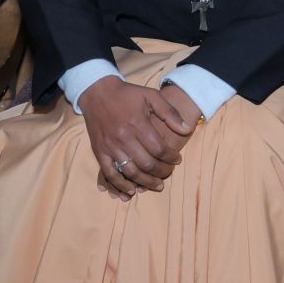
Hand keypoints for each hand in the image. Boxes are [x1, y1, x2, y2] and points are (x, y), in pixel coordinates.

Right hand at [77, 77, 199, 196]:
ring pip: (131, 172)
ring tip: (157, 185)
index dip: (171, 157)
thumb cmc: (127, 94)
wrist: (97, 92)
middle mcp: (123, 137)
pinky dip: (120, 185)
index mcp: (138, 123)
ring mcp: (110, 146)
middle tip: (169, 173)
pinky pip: (110, 174)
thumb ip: (169, 112)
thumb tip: (186, 129)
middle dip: (162, 172)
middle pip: (147, 163)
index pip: (159, 148)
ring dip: (145, 182)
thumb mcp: (151, 96)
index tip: (177, 160)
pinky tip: (131, 190)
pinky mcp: (99, 152)